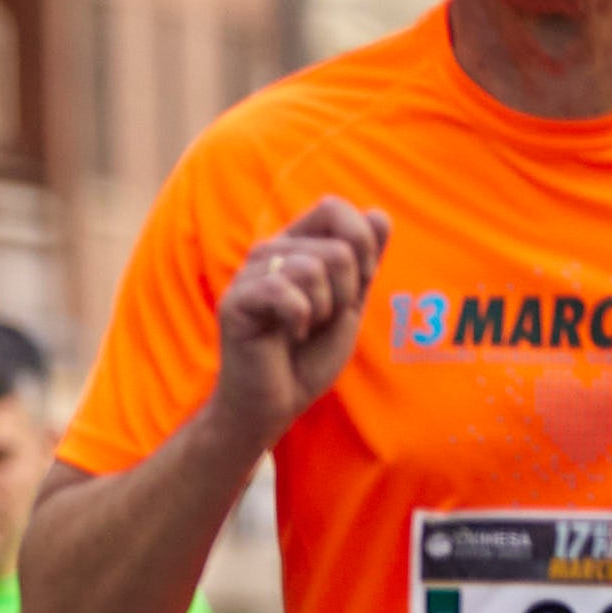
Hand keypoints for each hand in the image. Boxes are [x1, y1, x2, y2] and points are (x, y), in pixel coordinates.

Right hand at [212, 198, 388, 452]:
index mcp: (295, 247)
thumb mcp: (350, 302)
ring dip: (323, 309)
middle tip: (322, 319)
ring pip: (313, 267)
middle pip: (337, 247)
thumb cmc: (308, 357)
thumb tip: (377, 215)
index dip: (361, 242)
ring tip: (303, 329)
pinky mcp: (234, 301)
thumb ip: (365, 259)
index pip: (333, 208)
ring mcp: (248, 276)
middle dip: (346, 291)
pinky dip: (300, 319)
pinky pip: (284, 290)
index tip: (358, 283)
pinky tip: (287, 336)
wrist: (275, 403)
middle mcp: (269, 253)